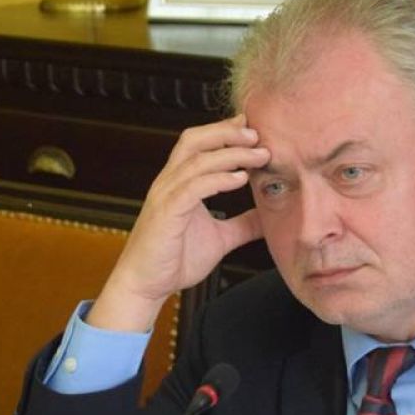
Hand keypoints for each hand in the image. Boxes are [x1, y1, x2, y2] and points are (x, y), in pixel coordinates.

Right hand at [87, 116, 269, 331]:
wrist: (146, 286)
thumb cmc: (175, 261)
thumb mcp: (220, 238)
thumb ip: (242, 224)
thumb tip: (268, 216)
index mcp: (179, 183)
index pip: (199, 144)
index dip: (225, 131)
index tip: (254, 129)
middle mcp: (169, 183)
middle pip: (195, 140)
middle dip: (227, 132)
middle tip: (257, 134)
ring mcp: (166, 196)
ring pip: (197, 161)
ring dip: (231, 154)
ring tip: (259, 155)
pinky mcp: (167, 213)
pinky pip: (194, 187)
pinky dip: (219, 179)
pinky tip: (240, 178)